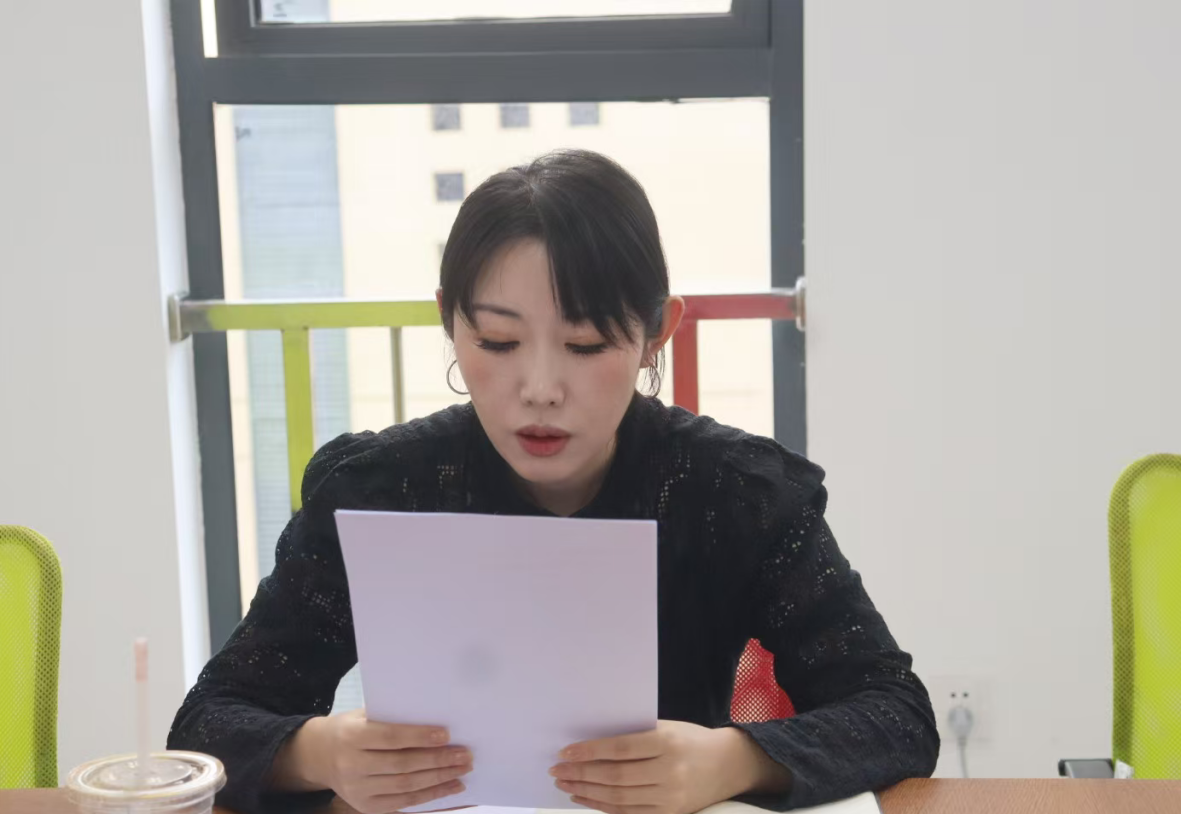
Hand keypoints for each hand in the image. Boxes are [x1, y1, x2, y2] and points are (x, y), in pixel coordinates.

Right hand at [275, 709, 472, 813]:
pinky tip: (451, 786)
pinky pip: (404, 803)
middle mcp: (352, 766)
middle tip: (464, 754)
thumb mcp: (363, 715)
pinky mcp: (366, 807)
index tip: (446, 734)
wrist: (320, 755)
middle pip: (401, 765)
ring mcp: (358, 791)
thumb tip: (435, 715)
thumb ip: (393, 717)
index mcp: (351, 737)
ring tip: (463, 769)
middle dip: (437, 760)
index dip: (418, 737)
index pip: (389, 738)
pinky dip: (431, 796)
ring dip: (439, 779)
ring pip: (405, 786)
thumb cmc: (351, 728)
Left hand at [550, 721, 788, 813]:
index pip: (620, 749)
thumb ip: (636, 733)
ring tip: (565, 784)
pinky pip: (629, 812)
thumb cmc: (692, 739)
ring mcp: (670, 797)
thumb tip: (593, 740)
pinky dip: (603, 806)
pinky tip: (585, 797)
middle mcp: (669, 771)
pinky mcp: (670, 813)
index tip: (566, 751)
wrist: (730, 765)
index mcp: (667, 742)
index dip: (590, 751)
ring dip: (587, 792)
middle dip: (582, 774)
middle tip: (557, 770)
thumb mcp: (668, 727)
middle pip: (616, 777)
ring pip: (620, 798)